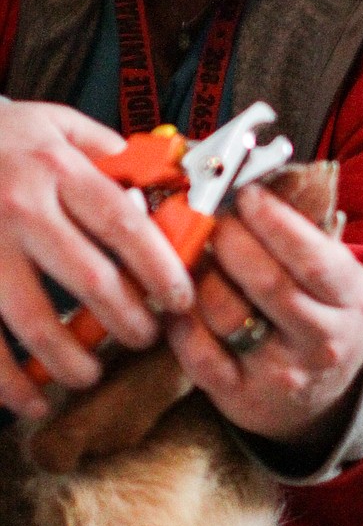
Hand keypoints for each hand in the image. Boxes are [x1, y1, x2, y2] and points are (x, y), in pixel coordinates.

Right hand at [0, 101, 194, 416]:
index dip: (160, 269)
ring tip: (90, 375)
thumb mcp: (57, 125)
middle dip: (128, 321)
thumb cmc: (3, 138)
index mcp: (58, 168)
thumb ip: (111, 154)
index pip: (124, 225)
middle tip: (144, 339)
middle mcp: (21, 206)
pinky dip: (9, 382)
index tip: (182, 300)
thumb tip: (169, 188)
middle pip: (90, 279)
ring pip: (36, 321)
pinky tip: (32, 400)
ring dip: (72, 360)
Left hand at [165, 182, 362, 445]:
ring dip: (200, 275)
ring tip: (190, 251)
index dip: (275, 223)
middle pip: (267, 284)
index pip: (313, 260)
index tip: (246, 194)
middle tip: (210, 215)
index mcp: (349, 300)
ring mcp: (281, 373)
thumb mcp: (333, 276)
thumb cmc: (320, 313)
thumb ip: (300, 237)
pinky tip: (180, 297)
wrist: (325, 394)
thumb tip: (244, 184)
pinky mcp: (241, 397)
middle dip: (230, 240)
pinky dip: (180, 319)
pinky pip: (198, 354)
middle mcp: (322, 341)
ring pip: (227, 315)